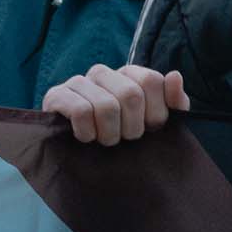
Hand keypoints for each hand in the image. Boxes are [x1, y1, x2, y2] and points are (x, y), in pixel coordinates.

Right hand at [41, 64, 188, 144]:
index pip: (151, 81)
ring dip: (109, 134)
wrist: (83, 158)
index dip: (155, 113)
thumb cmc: (124, 138)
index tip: (149, 130)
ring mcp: (78, 82)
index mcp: (128, 74)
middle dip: (132, 128)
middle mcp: (102, 73)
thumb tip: (175, 76)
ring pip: (106, 106)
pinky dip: (87, 132)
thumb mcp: (156, 124)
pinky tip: (86, 138)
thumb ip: (174, 103)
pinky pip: (80, 111)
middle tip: (125, 140)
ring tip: (105, 141)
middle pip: (130, 95)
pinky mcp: (56, 96)